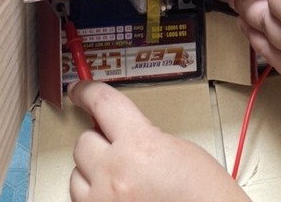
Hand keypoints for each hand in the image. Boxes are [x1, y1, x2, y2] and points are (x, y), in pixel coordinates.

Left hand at [68, 81, 250, 201]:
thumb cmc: (203, 192)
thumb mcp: (174, 147)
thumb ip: (140, 135)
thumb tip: (116, 130)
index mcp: (139, 145)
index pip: (102, 104)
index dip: (87, 92)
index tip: (79, 90)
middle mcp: (115, 174)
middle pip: (83, 142)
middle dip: (98, 141)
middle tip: (116, 146)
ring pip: (77, 175)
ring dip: (93, 171)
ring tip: (120, 176)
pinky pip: (82, 201)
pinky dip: (94, 195)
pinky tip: (115, 194)